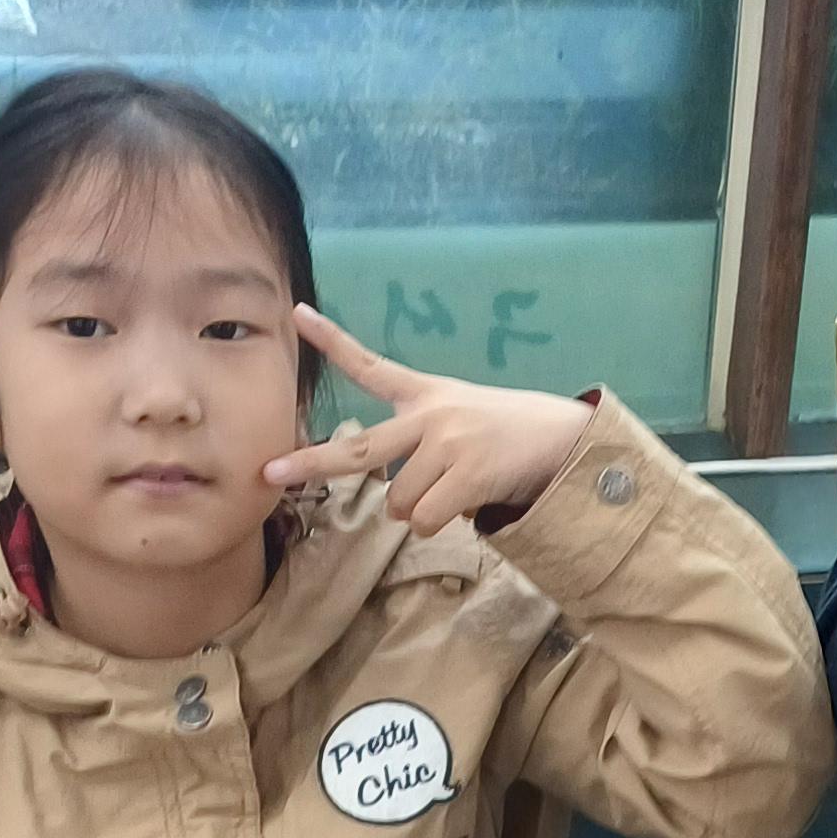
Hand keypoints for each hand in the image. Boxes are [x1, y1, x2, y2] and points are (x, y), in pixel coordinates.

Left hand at [263, 306, 590, 536]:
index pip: (371, 364)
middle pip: (356, 449)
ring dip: (418, 509)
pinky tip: (466, 502)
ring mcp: (447, 443)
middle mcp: (429, 415)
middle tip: (270, 473)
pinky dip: (440, 524)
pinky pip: (426, 520)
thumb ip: (418, 442)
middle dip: (310, 462)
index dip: (332, 341)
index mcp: (424, 394)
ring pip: (398, 502)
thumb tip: (393, 501)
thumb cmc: (507, 434)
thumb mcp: (460, 416)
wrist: (566, 439)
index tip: (297, 313)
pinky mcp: (467, 473)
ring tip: (453, 489)